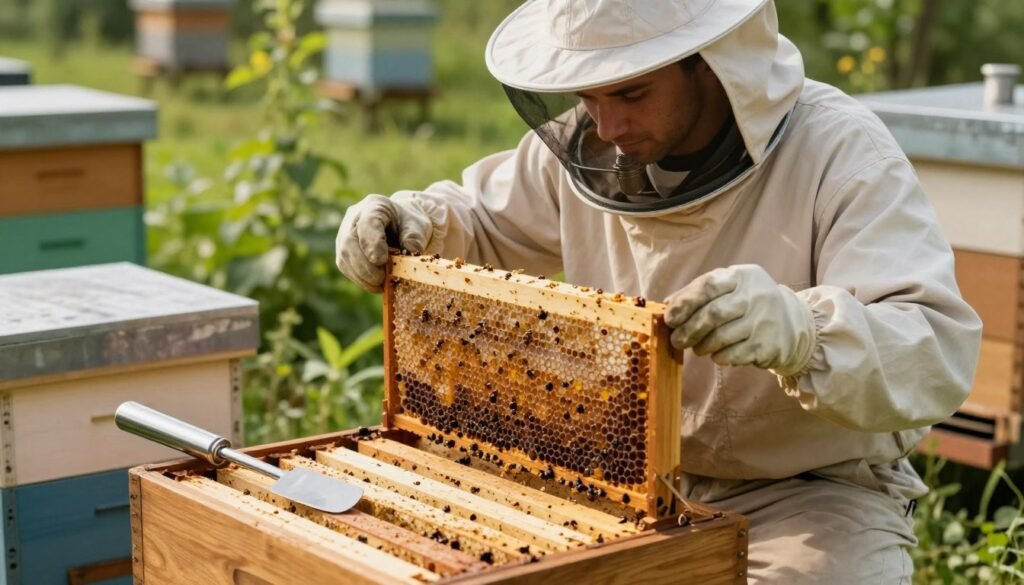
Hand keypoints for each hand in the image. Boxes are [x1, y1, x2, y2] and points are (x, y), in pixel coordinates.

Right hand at [335, 194, 432, 291]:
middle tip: (382, 280)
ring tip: (382, 285)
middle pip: (350, 242)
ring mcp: (344, 235)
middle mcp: (353, 219)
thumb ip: (415, 236)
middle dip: (365, 265)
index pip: (367, 223)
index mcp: (373, 206)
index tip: (381, 260)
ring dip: (363, 276)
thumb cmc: (407, 224)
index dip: (372, 242)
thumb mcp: (417, 226)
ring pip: (345, 258)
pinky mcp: (344, 252)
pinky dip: (361, 280)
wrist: (398, 226)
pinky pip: (347, 268)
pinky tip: (376, 285)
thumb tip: (412, 250)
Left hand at [664, 265, 815, 375]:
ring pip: (721, 337)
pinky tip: (717, 354)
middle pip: (713, 314)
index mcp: (741, 276)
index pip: (708, 286)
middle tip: (677, 340)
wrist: (793, 323)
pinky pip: (734, 354)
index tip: (670, 319)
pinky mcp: (768, 344)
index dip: (684, 303)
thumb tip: (667, 305)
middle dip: (689, 330)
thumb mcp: (729, 288)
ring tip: (697, 348)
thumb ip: (698, 292)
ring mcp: (764, 320)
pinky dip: (719, 356)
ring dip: (702, 345)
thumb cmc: (748, 303)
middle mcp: (756, 295)